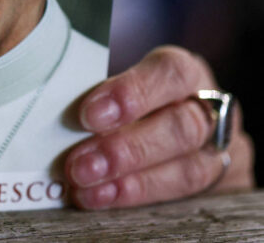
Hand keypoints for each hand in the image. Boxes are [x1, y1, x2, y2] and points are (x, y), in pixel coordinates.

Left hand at [66, 45, 254, 208]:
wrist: (164, 136)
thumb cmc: (127, 108)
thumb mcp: (116, 91)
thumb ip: (97, 99)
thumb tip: (46, 111)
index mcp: (186, 73)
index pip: (171, 71)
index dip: (132, 92)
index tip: (88, 114)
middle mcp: (212, 110)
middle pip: (181, 127)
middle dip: (126, 148)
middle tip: (79, 164)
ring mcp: (223, 151)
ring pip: (187, 170)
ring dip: (131, 182)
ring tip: (86, 187)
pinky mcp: (225, 187)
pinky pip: (188, 201)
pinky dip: (141, 200)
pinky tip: (106, 199)